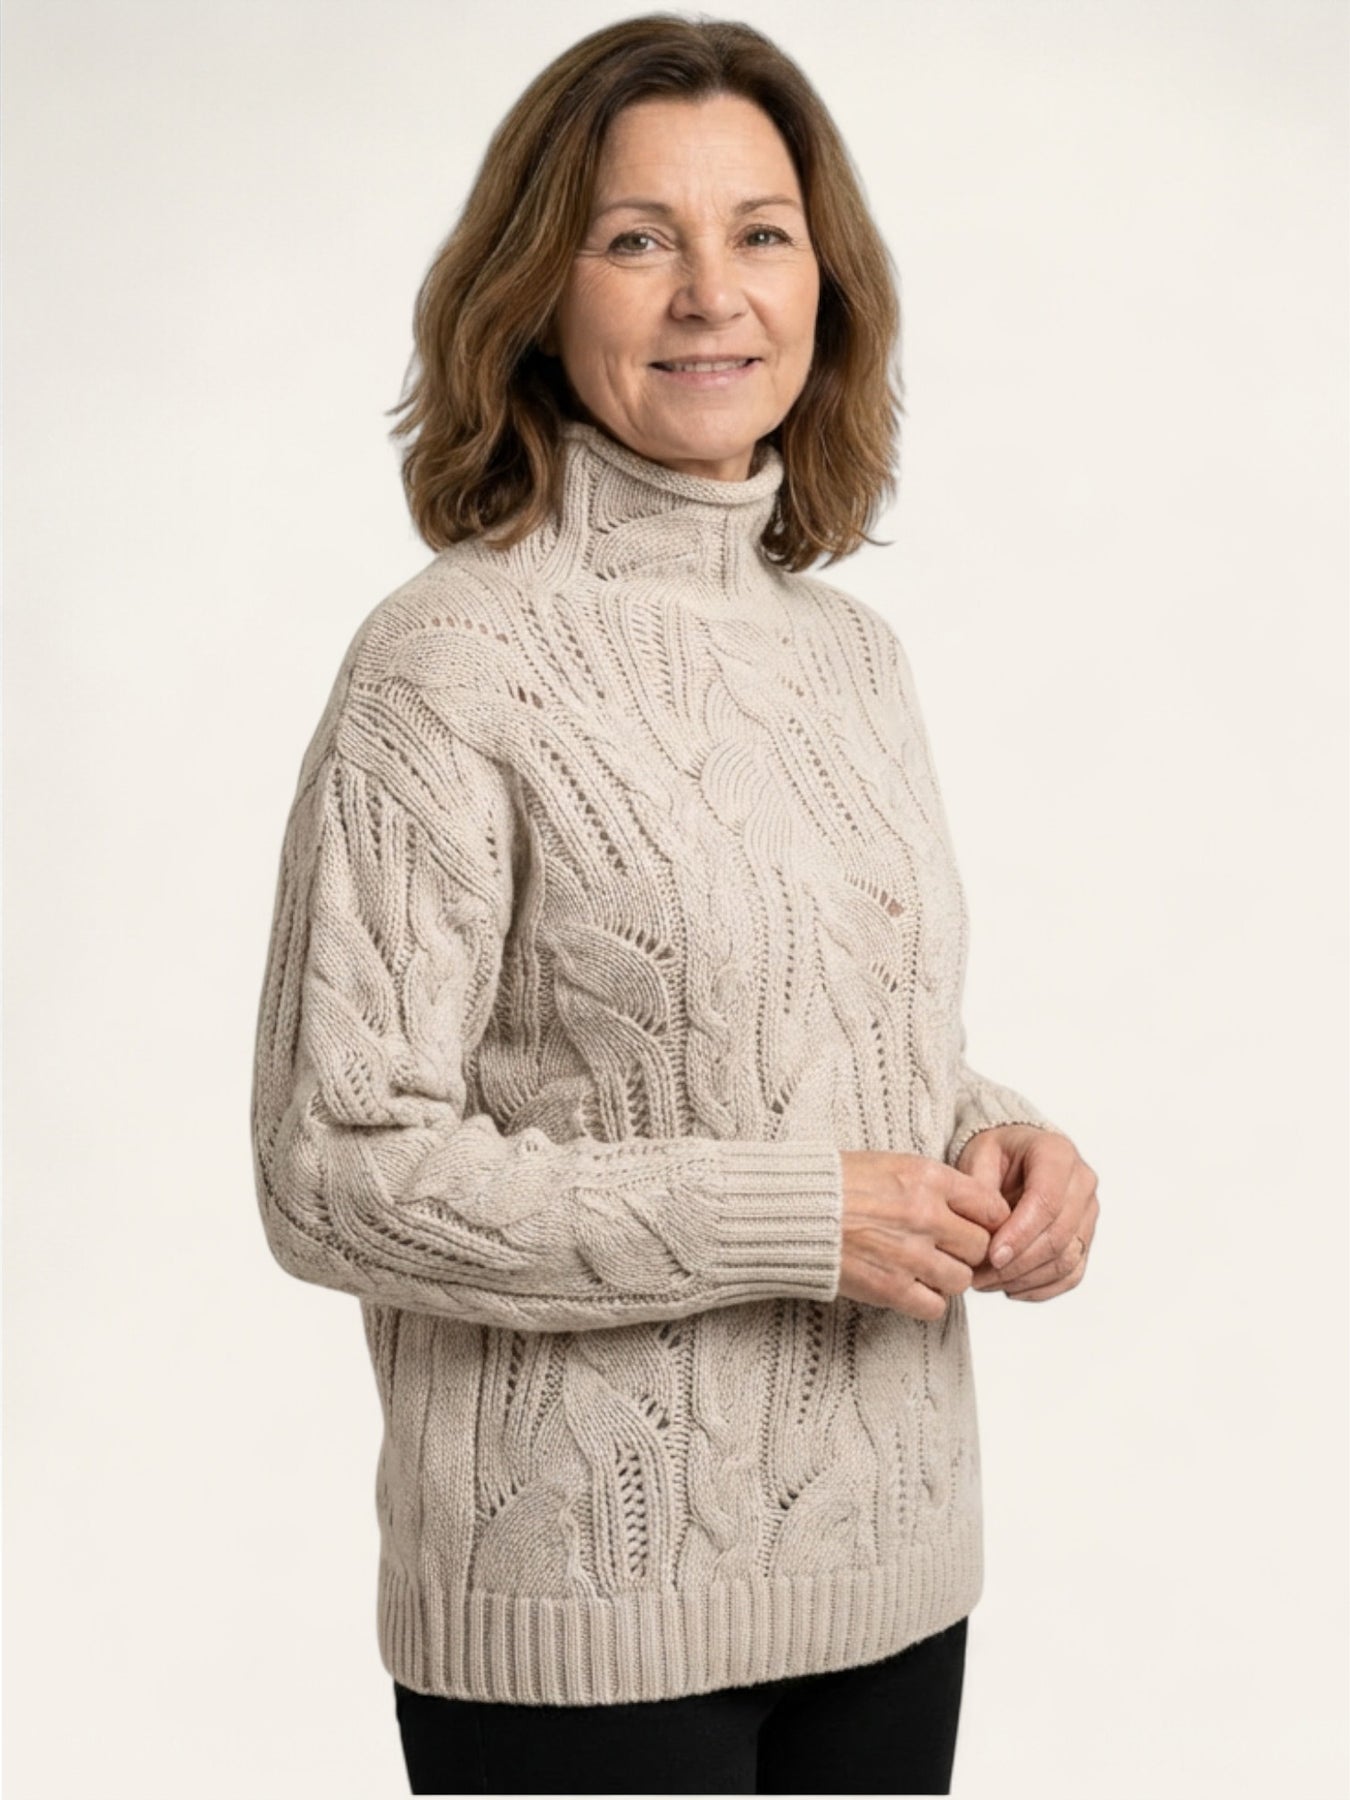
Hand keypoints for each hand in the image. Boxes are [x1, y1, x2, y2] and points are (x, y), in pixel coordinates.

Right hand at [836, 1150, 1012, 1321]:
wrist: (791, 1211)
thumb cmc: (834, 1184)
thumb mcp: (891, 1164)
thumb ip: (934, 1184)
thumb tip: (968, 1207)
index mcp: (927, 1177)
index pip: (991, 1206)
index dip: (987, 1220)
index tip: (975, 1226)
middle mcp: (925, 1214)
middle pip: (980, 1246)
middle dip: (966, 1251)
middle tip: (947, 1250)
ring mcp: (909, 1253)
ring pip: (962, 1280)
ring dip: (947, 1278)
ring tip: (924, 1268)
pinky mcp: (891, 1288)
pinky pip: (934, 1307)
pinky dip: (926, 1301)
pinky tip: (909, 1287)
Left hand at [959, 1126, 1099, 1301]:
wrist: (1012, 1156)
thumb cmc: (994, 1154)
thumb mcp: (977, 1156)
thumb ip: (980, 1191)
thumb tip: (987, 1233)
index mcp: (1056, 1153)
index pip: (1046, 1200)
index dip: (1020, 1233)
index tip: (992, 1256)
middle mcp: (1081, 1182)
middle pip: (1058, 1234)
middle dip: (1018, 1263)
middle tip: (979, 1277)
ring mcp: (1088, 1212)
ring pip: (1067, 1259)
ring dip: (1025, 1279)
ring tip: (987, 1283)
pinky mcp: (1085, 1237)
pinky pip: (1072, 1273)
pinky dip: (1042, 1288)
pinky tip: (1010, 1288)